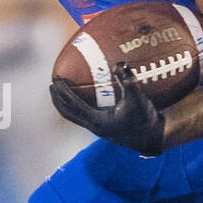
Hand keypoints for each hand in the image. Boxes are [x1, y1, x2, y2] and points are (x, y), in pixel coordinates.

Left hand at [50, 63, 166, 156]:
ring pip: (72, 116)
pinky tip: (76, 94)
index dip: (63, 93)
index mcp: (98, 122)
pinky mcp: (99, 126)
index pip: (74, 106)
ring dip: (62, 103)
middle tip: (52, 82)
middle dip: (57, 98)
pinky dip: (73, 104)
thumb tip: (118, 65)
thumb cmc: (144, 118)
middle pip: (67, 113)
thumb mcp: (138, 99)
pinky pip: (80, 114)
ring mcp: (95, 128)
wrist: (150, 136)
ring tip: (57, 88)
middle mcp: (93, 127)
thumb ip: (129, 82)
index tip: (56, 80)